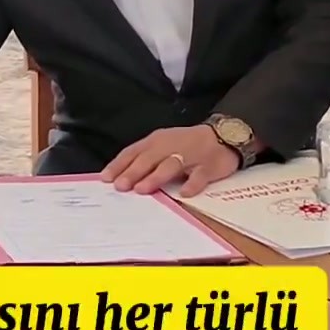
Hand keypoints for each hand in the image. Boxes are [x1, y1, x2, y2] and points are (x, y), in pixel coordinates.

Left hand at [102, 125, 239, 199]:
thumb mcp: (163, 145)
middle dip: (134, 172)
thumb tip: (120, 176)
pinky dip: (192, 184)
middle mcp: (171, 146)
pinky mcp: (209, 166)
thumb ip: (144, 158)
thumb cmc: (186, 144)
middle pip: (149, 159)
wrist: (223, 135)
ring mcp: (190, 156)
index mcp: (157, 141)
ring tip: (142, 189)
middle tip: (121, 186)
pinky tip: (184, 193)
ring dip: (156, 177)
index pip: (134, 152)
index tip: (106, 178)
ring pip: (171, 165)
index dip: (119, 165)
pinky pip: (199, 176)